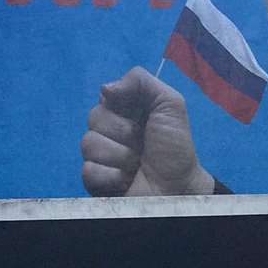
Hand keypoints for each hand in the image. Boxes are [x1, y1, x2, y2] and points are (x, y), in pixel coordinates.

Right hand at [81, 66, 214, 196]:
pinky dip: (111, 176)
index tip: (141, 116)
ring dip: (120, 156)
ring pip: (89, 144)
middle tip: (142, 144)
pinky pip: (89, 169)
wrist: (178, 186)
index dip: (122, 106)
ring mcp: (98, 156)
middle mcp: (108, 130)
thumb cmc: (175, 147)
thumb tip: (104, 88)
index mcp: (123, 110)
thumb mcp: (169, 104)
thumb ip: (141, 82)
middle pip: (94, 118)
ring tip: (137, 164)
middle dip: (124, 132)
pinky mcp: (94, 180)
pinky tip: (126, 180)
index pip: (105, 97)